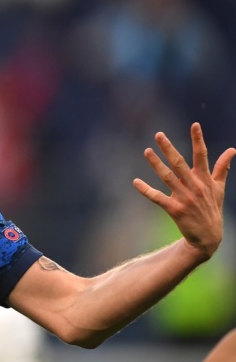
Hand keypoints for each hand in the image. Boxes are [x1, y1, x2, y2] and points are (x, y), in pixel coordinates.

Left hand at [133, 123, 235, 259]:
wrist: (208, 236)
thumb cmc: (212, 208)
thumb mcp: (219, 188)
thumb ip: (222, 168)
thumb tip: (232, 150)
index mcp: (204, 179)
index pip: (202, 155)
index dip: (198, 139)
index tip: (195, 124)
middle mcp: (194, 186)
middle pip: (179, 163)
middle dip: (169, 148)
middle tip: (158, 135)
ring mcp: (184, 197)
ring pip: (167, 177)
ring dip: (156, 164)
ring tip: (146, 151)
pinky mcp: (174, 209)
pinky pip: (158, 198)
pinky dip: (146, 190)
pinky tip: (135, 182)